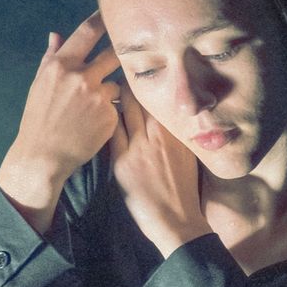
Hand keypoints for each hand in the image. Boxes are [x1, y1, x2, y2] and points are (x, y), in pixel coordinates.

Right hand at [7, 10, 121, 182]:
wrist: (44, 155)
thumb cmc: (39, 118)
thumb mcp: (40, 84)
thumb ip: (51, 58)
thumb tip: (56, 34)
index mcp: (60, 65)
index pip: (87, 32)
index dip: (102, 19)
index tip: (112, 12)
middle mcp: (80, 76)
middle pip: (113, 53)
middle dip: (120, 54)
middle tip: (128, 53)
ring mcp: (97, 96)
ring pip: (117, 82)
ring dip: (111, 90)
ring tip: (94, 106)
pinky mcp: (110, 114)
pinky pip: (117, 105)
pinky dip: (111, 111)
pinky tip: (96, 122)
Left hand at [108, 82, 212, 257]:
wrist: (178, 220)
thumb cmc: (185, 189)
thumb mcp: (189, 155)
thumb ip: (178, 133)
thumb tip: (170, 114)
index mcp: (178, 131)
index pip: (159, 97)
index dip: (148, 81)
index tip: (139, 68)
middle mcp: (160, 134)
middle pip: (140, 97)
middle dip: (127, 80)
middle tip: (115, 65)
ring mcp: (140, 147)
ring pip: (123, 110)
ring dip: (111, 96)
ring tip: (101, 83)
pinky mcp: (123, 162)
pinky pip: (111, 132)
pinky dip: (104, 119)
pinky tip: (97, 112)